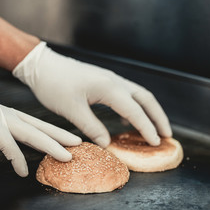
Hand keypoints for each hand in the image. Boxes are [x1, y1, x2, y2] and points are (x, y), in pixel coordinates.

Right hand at [0, 72, 81, 176]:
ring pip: (32, 134)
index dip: (49, 129)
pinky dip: (18, 160)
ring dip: (52, 146)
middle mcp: (2, 112)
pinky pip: (9, 148)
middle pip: (38, 125)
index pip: (31, 120)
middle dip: (60, 134)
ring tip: (67, 156)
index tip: (63, 134)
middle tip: (78, 142)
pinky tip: (23, 171)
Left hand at [13, 42, 171, 146]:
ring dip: (149, 111)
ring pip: (138, 94)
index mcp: (109, 88)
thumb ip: (92, 128)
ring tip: (154, 128)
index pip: (135, 111)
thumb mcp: (72, 110)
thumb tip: (107, 144)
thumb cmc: (54, 86)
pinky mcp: (104, 80)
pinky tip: (127, 120)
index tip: (157, 143)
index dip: (147, 128)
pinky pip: (127, 93)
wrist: (42, 65)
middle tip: (167, 135)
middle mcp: (114, 81)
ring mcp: (110, 78)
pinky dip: (134, 106)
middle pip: (145, 98)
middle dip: (158, 117)